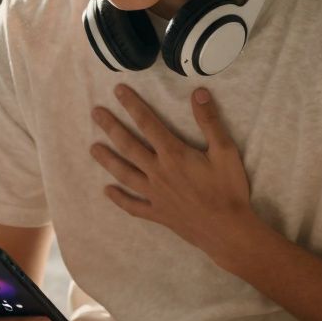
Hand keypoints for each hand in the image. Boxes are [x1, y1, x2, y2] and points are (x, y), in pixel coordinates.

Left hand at [90, 84, 264, 260]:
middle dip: (111, 127)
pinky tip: (107, 191)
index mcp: (174, 154)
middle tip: (95, 113)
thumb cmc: (229, 189)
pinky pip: (133, 206)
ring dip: (107, 160)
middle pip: (128, 146)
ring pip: (124, 174)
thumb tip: (199, 92)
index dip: (132, 105)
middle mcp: (158, 172)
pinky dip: (119, 198)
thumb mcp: (225, 151)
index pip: (148, 123)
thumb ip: (209, 121)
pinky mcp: (158, 213)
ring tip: (93, 148)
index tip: (118, 91)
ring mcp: (155, 194)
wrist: (228, 230)